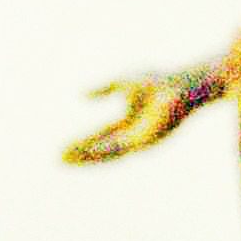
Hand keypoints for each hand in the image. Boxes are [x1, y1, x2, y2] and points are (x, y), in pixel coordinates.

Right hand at [61, 57, 229, 163]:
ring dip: (88, 156)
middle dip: (81, 154)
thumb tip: (80, 95)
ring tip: (67, 159)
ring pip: (108, 153)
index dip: (83, 144)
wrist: (182, 85)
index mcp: (129, 121)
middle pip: (102, 149)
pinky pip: (119, 148)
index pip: (101, 137)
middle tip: (58, 159)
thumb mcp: (123, 82)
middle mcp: (133, 135)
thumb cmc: (158, 81)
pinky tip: (88, 152)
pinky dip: (102, 150)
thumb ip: (104, 88)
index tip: (63, 150)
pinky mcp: (144, 142)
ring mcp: (139, 140)